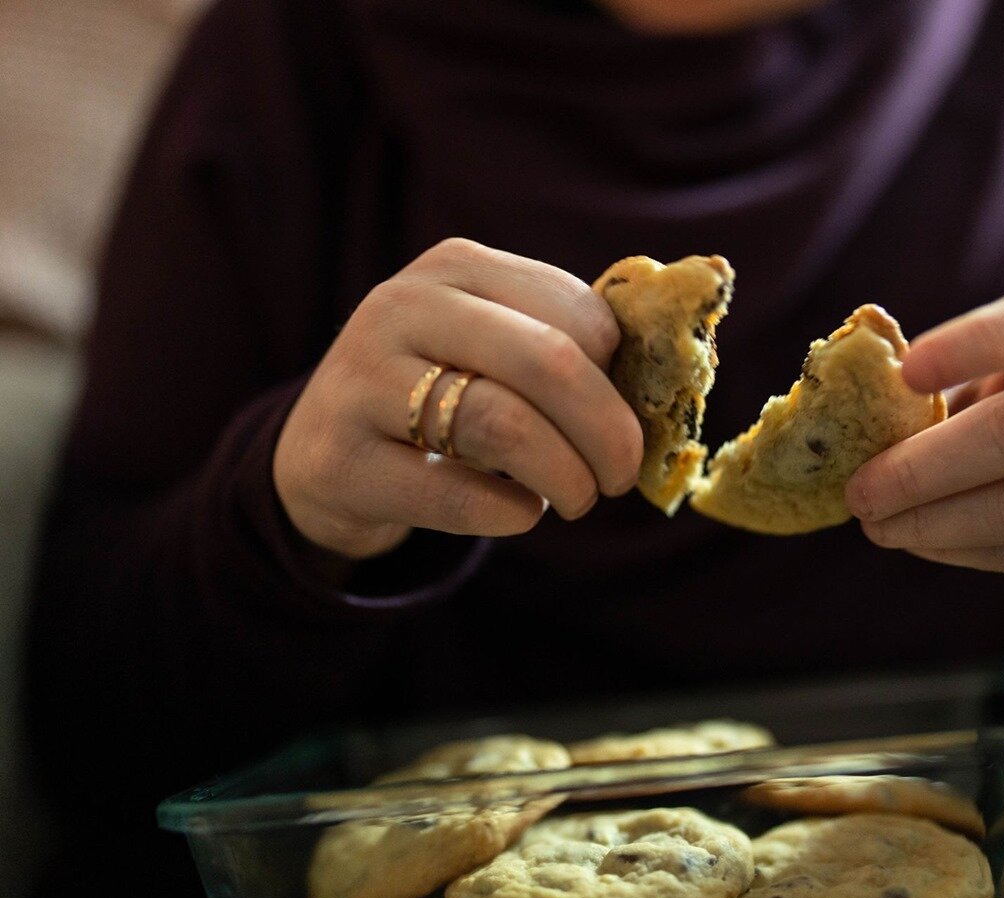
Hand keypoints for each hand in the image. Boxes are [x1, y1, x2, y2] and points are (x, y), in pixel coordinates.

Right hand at [274, 239, 643, 560]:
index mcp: (457, 267)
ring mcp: (361, 378)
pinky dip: (511, 512)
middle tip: (622, 475)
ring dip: (565, 475)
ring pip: (502, 424)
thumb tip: (667, 384)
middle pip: (547, 362)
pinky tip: (523, 514)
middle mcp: (403, 306)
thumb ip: (565, 348)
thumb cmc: (441, 398)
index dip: (621, 378)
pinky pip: (452, 491)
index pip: (578, 315)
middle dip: (608, 430)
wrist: (325, 452)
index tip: (631, 420)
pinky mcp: (339, 457)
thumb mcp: (493, 349)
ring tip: (580, 499)